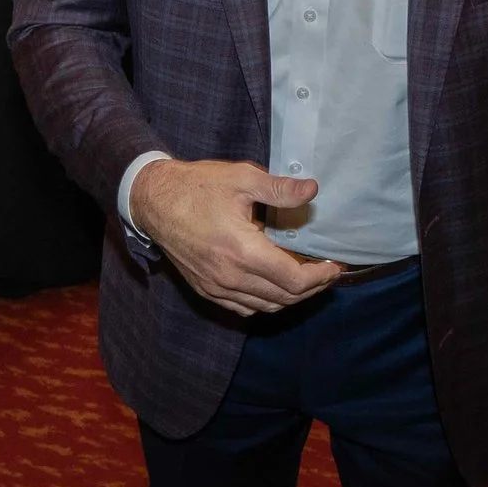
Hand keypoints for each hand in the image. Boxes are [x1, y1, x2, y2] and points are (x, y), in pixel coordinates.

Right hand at [132, 158, 343, 315]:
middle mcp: (231, 277)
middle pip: (284, 298)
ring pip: (265, 307)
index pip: (294, 280)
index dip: (320, 278)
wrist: (153, 201)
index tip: (334, 267)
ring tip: (306, 281)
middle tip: (326, 274)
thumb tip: (312, 189)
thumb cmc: (197, 186)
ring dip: (290, 298)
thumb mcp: (241, 178)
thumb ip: (280, 188)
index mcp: (243, 251)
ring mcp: (216, 287)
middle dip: (312, 289)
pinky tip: (274, 287)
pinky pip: (243, 308)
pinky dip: (265, 303)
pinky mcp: (205, 290)